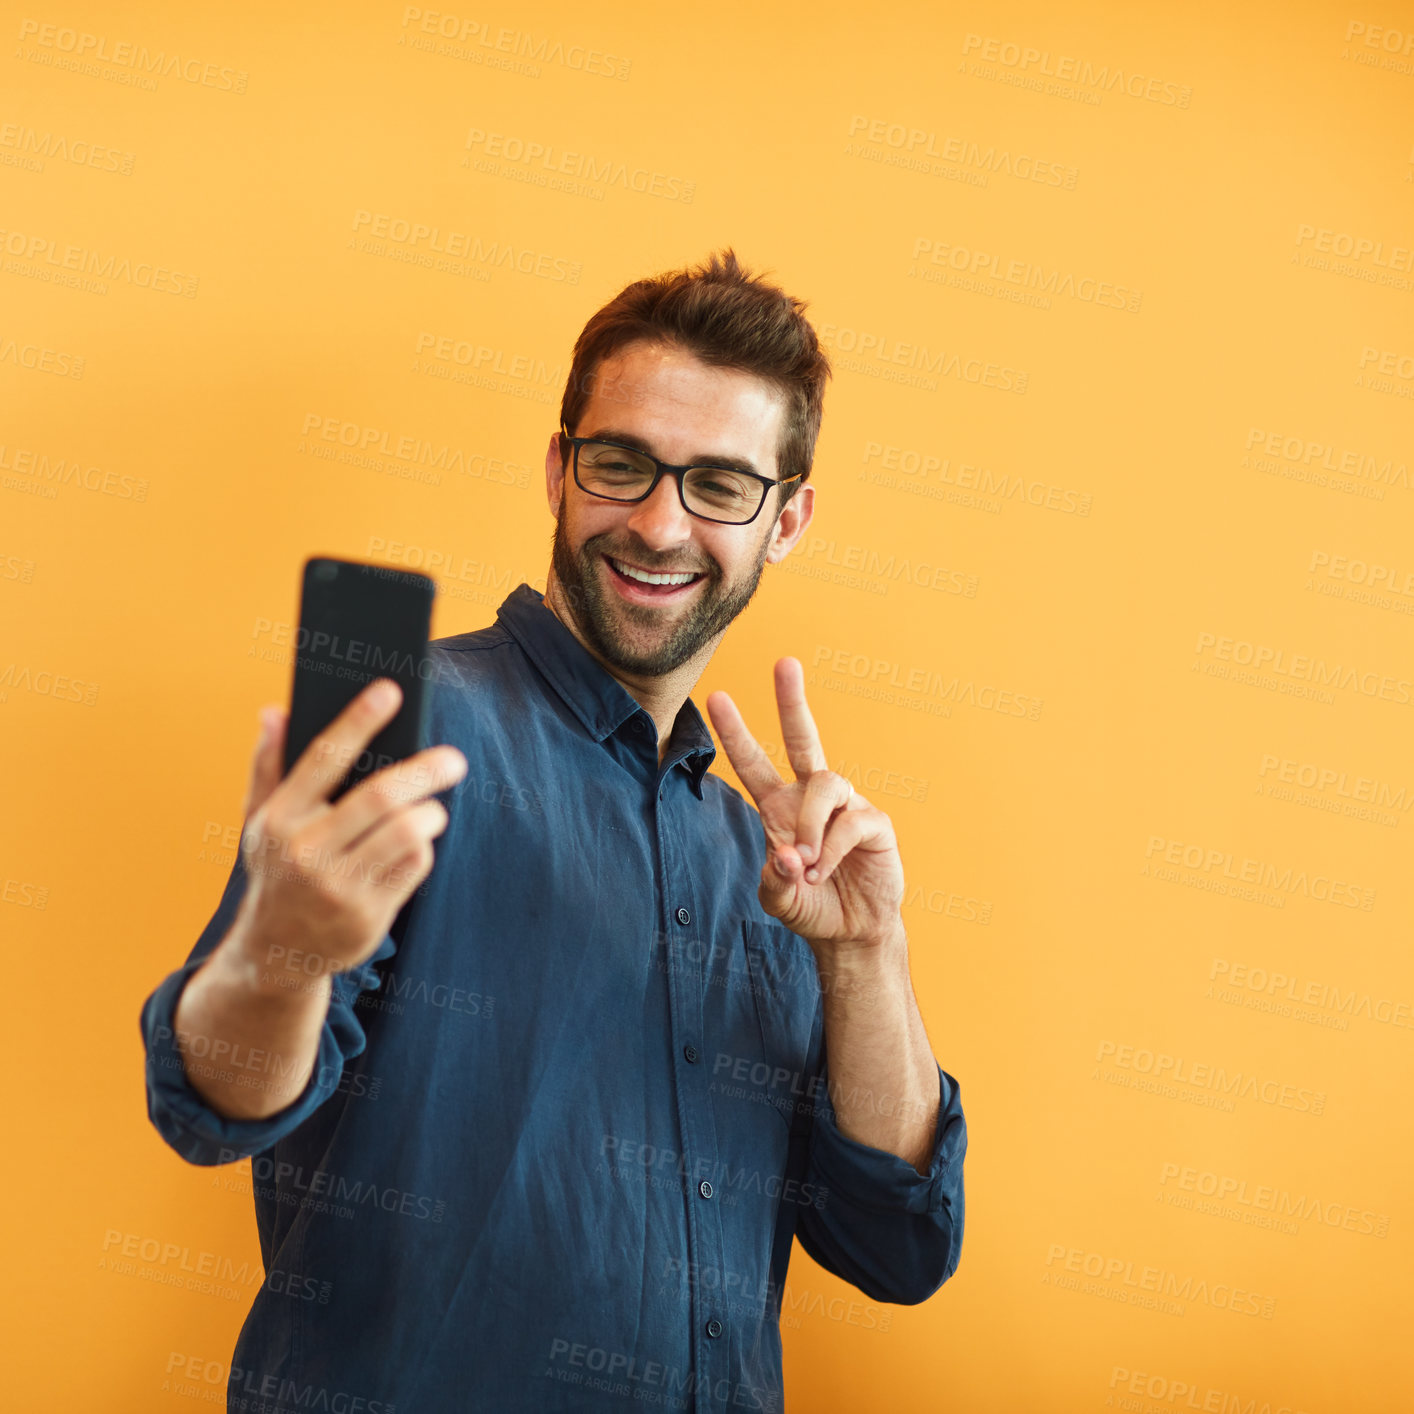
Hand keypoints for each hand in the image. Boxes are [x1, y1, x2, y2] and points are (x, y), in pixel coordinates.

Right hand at [230, 678, 466, 988]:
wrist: (275, 953)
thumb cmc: (276, 871)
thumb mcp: (259, 822)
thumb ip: (268, 766)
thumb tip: (274, 710)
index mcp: (279, 819)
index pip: (323, 759)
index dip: (358, 721)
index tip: (390, 691)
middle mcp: (306, 850)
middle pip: (380, 796)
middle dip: (424, 771)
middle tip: (454, 759)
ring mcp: (338, 885)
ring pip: (405, 832)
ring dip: (429, 814)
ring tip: (432, 808)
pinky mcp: (368, 913)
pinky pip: (414, 865)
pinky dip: (423, 848)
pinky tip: (416, 846)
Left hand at [706, 658, 904, 951]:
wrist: (852, 932)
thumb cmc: (810, 906)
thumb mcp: (778, 901)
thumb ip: (773, 880)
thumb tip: (785, 854)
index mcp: (779, 808)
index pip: (754, 763)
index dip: (736, 732)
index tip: (716, 698)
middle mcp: (811, 798)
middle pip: (802, 738)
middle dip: (792, 701)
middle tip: (786, 663)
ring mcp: (845, 806)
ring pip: (826, 785)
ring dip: (810, 827)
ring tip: (806, 865)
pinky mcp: (874, 823)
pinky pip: (850, 820)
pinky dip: (831, 850)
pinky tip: (824, 870)